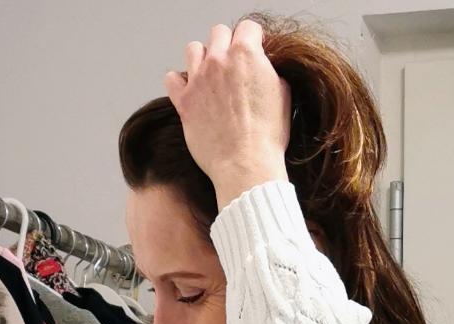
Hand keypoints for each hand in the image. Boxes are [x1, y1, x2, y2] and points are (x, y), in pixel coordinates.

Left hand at [165, 20, 290, 209]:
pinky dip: (179, 82)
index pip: (248, 27)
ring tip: (210, 77)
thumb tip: (263, 66)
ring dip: (202, 59)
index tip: (254, 52)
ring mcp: (198, 79)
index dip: (254, 40)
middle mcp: (219, 60)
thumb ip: (269, 71)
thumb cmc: (267, 137)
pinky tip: (190, 91)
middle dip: (227, 46)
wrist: (246, 165)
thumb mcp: (282, 94)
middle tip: (233, 67)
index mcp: (246, 54)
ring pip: (193, 49)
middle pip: (219, 33)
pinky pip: (172, 78)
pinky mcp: (184, 101)